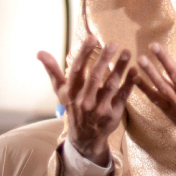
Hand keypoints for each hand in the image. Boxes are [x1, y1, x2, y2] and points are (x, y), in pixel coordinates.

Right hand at [38, 36, 135, 165]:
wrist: (85, 137)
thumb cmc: (74, 107)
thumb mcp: (61, 91)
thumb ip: (53, 71)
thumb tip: (40, 52)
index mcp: (71, 91)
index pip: (76, 69)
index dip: (84, 54)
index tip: (92, 38)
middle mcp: (84, 99)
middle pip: (94, 77)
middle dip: (104, 59)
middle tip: (113, 43)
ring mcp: (99, 107)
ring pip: (111, 85)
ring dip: (119, 68)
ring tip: (127, 52)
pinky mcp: (114, 113)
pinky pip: (123, 96)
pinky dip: (130, 83)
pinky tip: (135, 71)